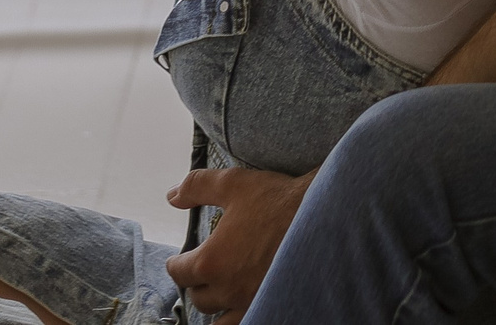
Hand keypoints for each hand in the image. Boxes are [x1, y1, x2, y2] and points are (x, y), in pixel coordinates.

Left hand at [167, 165, 314, 323]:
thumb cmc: (278, 201)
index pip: (179, 272)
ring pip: (219, 318)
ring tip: (221, 292)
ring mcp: (250, 301)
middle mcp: (227, 289)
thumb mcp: (233, 183)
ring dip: (216, 304)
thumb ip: (197, 187)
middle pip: (198, 298)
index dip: (177, 263)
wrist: (323, 217)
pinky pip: (245, 321)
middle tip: (202, 272)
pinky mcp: (271, 305)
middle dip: (196, 283)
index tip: (179, 260)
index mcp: (211, 261)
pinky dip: (238, 315)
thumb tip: (172, 196)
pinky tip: (242, 303)